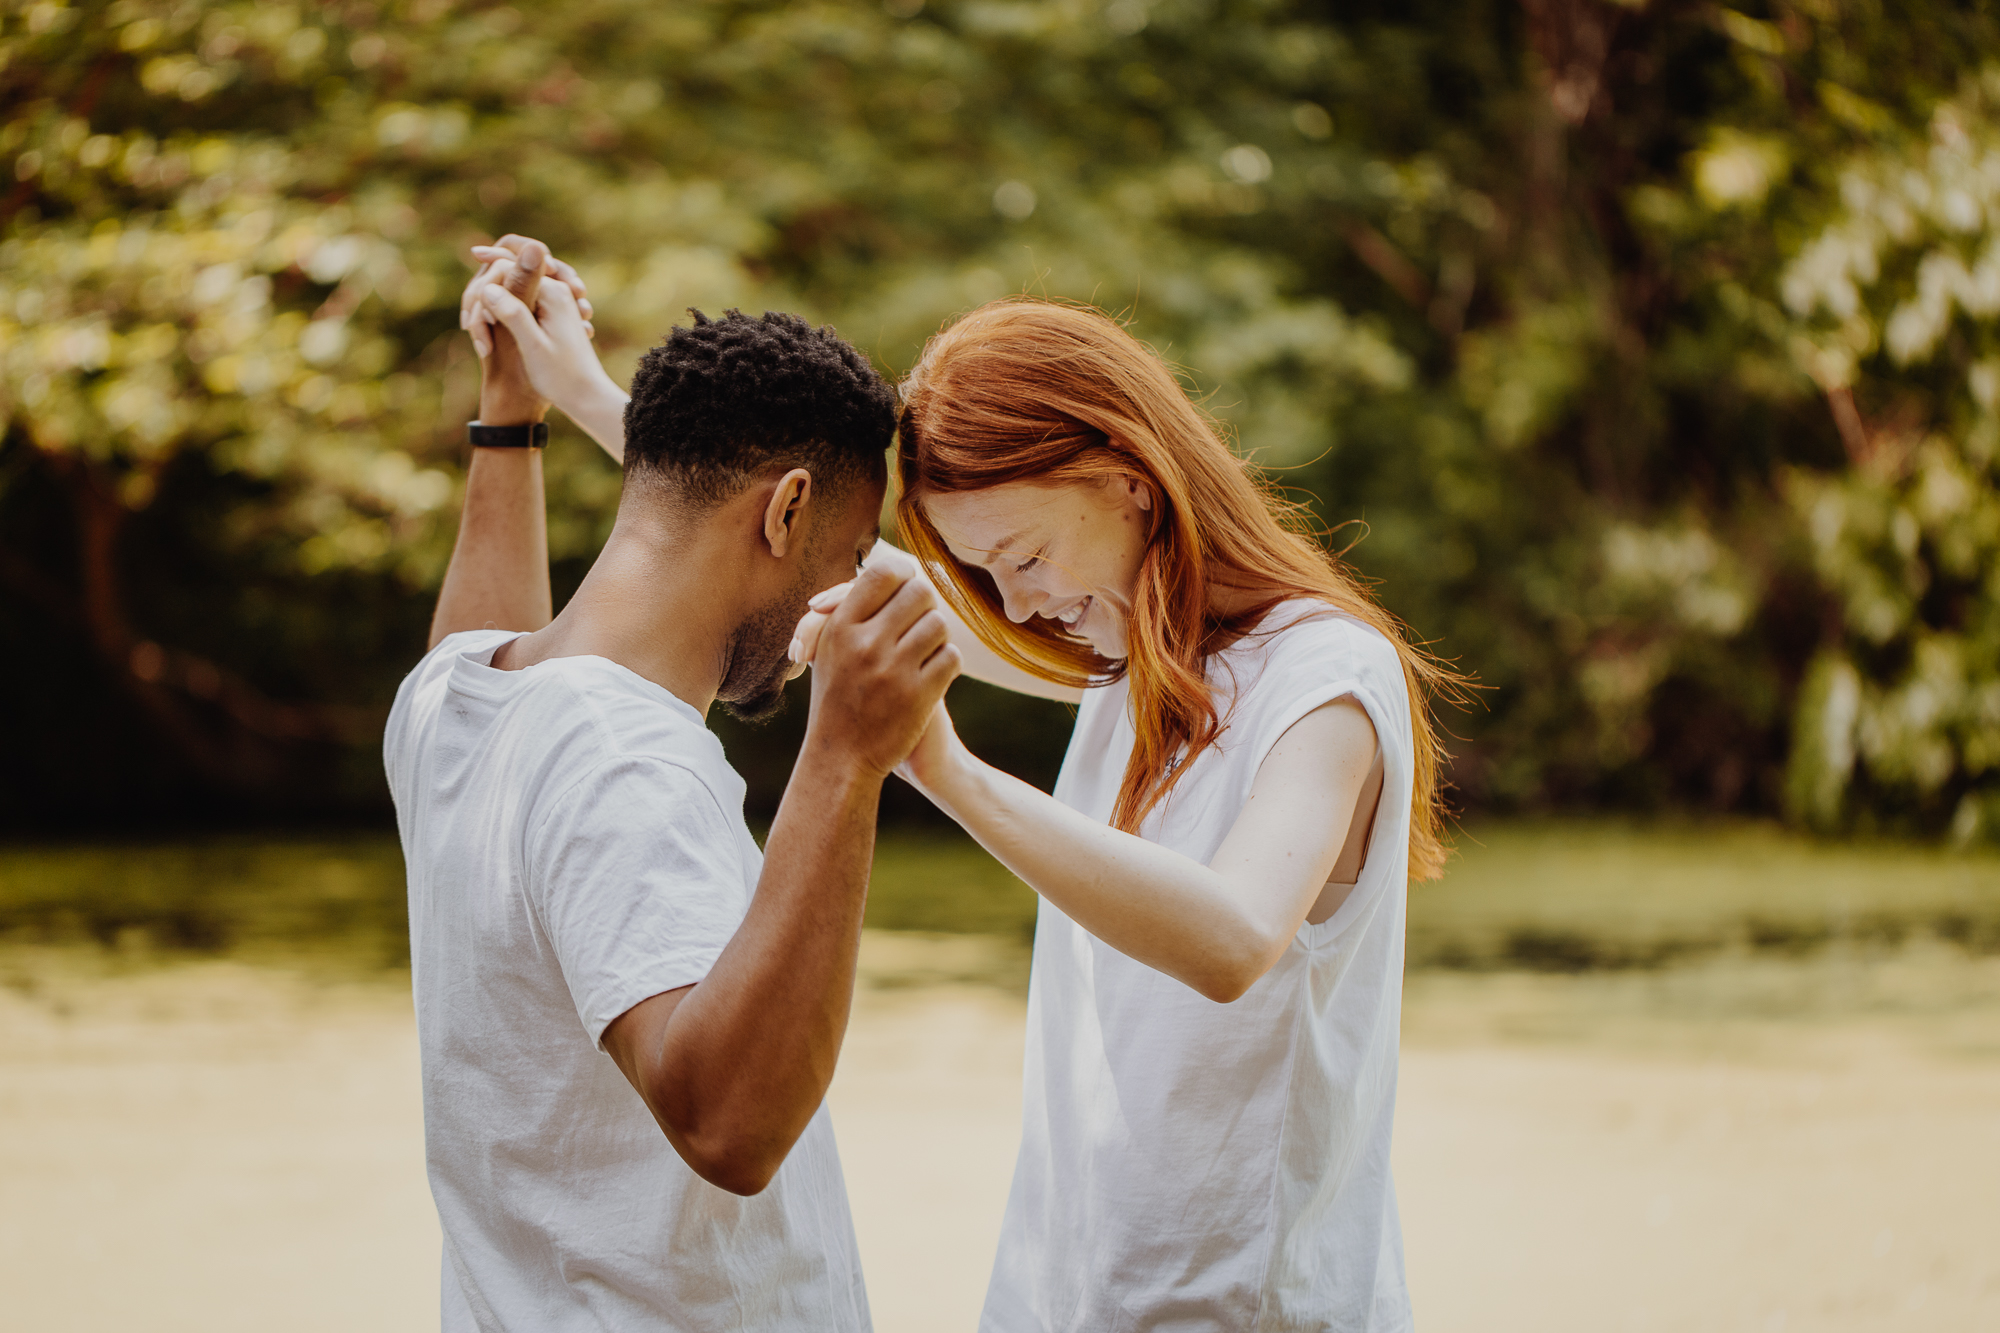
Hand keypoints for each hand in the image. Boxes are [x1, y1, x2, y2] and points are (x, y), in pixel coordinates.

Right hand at [465, 235, 628, 453]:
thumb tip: (488, 287)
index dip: (488, 277)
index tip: (472, 295)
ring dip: (496, 303)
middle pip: (511, 272)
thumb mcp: (533, 346)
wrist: (588, 398)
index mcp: (553, 293)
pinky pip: (523, 301)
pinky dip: (506, 312)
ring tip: (481, 331)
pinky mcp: (552, 315)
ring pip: (515, 287)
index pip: (509, 264)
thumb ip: (513, 313)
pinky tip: (493, 328)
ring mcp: (556, 302)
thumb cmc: (562, 377)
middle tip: (468, 319)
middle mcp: (557, 291)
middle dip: (489, 290)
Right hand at [802, 551, 961, 780]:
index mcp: (839, 627)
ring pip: (939, 624)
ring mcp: (892, 671)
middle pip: (919, 593)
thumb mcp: (828, 650)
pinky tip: (933, 675)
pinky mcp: (918, 697)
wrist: (842, 758)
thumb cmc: (837, 697)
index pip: (883, 572)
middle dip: (925, 606)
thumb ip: (850, 609)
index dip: (903, 575)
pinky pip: (951, 658)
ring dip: (937, 638)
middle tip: (918, 623)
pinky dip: (947, 665)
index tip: (905, 589)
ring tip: (924, 652)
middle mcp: (864, 645)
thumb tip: (892, 569)